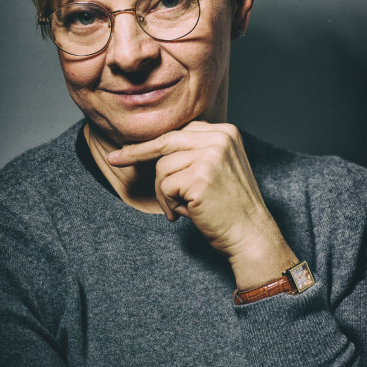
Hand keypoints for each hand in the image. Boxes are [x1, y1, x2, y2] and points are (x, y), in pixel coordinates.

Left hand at [107, 121, 296, 288]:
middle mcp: (220, 138)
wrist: (251, 235)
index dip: (153, 143)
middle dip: (136, 152)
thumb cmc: (231, 208)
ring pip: (162, 167)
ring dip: (164, 193)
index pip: (179, 131)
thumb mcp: (219, 168)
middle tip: (115, 160)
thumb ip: (195, 152)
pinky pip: (164, 186)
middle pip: (165, 141)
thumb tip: (155, 147)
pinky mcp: (200, 177)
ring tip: (181, 208)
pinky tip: (185, 214)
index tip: (127, 149)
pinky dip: (169, 204)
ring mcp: (211, 156)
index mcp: (225, 132)